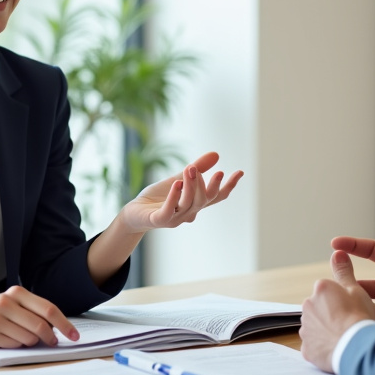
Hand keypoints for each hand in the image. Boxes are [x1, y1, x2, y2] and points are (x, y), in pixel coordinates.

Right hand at [0, 286, 80, 347]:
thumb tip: (58, 328)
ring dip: (29, 343)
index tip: (74, 335)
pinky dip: (14, 346)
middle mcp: (6, 303)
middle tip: (52, 343)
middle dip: (50, 338)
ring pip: (28, 338)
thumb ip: (32, 311)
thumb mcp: (11, 304)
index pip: (48, 309)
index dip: (65, 324)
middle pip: (41, 326)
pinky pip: (13, 345)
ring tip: (17, 337)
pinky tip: (4, 340)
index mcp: (16, 293)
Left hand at [117, 151, 242, 233]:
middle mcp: (187, 213)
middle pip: (204, 201)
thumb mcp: (179, 179)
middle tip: (219, 171)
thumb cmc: (157, 197)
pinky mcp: (158, 220)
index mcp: (194, 204)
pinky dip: (174, 197)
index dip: (228, 186)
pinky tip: (177, 183)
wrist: (133, 213)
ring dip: (192, 185)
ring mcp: (174, 218)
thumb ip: (197, 169)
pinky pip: (168, 210)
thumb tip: (217, 154)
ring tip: (191, 168)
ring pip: (188, 203)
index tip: (240, 172)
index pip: (215, 197)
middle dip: (211, 186)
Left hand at [300, 251, 374, 372]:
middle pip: (321, 309)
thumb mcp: (355, 289)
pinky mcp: (306, 349)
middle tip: (350, 324)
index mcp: (320, 289)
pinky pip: (314, 346)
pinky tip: (337, 348)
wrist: (356, 347)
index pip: (330, 292)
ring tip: (345, 337)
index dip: (344, 301)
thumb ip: (344, 271)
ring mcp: (305, 329)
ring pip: (316, 327)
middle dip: (332, 315)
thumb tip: (337, 252)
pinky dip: (323, 348)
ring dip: (327, 330)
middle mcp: (308, 306)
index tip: (353, 309)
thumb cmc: (358, 316)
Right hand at [332, 203, 374, 332]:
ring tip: (341, 302)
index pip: (370, 251)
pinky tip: (361, 322)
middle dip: (344, 279)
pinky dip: (369, 322)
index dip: (353, 246)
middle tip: (329, 279)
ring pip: (366, 303)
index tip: (334, 244)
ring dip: (354, 303)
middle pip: (361, 281)